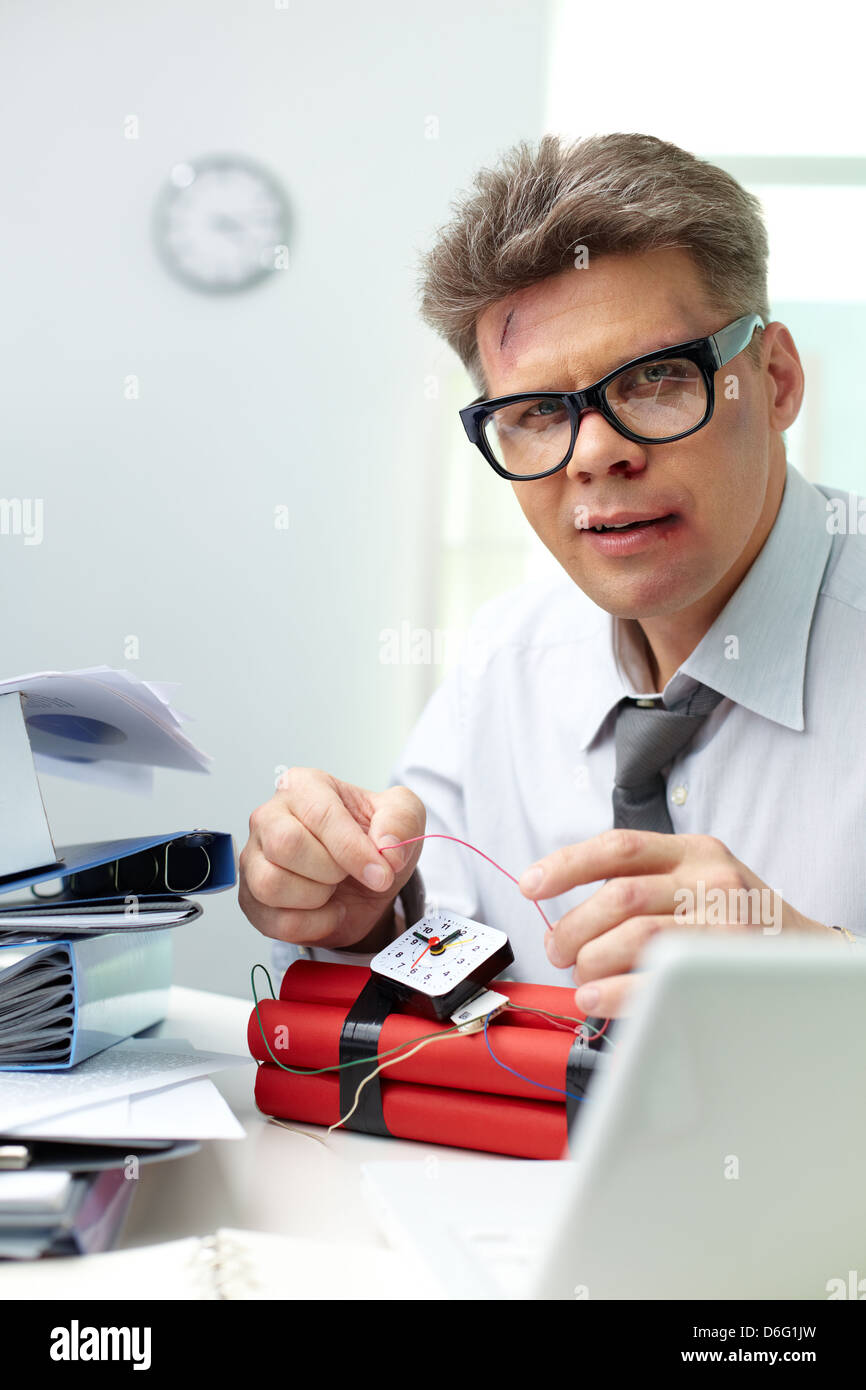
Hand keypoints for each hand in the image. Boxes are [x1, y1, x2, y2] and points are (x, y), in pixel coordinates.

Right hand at [239, 767, 424, 948]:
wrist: (365, 883)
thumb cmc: (373, 841)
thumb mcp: (403, 818)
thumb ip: (401, 820)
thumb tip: (386, 845)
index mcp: (304, 787)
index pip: (319, 814)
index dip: (352, 849)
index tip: (380, 872)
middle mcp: (270, 817)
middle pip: (285, 844)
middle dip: (329, 870)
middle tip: (347, 873)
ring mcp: (254, 859)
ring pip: (271, 884)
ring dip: (316, 897)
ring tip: (331, 888)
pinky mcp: (251, 898)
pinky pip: (274, 921)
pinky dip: (311, 925)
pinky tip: (325, 910)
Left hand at [518, 829, 835, 1016]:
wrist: (806, 954)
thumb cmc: (736, 921)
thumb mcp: (695, 882)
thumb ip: (641, 884)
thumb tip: (563, 912)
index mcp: (693, 851)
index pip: (619, 847)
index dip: (566, 864)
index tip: (529, 884)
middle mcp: (711, 879)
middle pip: (620, 896)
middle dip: (574, 928)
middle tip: (558, 950)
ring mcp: (725, 924)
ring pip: (636, 936)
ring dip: (592, 962)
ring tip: (580, 978)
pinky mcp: (729, 969)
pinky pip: (659, 979)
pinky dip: (616, 992)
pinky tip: (596, 998)